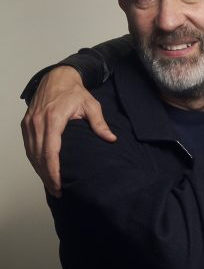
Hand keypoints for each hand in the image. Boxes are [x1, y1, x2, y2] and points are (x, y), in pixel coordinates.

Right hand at [21, 66, 115, 195]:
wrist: (57, 77)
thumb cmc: (74, 92)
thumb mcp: (91, 105)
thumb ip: (99, 123)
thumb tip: (111, 139)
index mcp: (53, 119)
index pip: (50, 151)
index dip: (53, 170)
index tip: (59, 184)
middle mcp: (37, 122)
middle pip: (38, 156)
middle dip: (47, 176)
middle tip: (57, 191)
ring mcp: (29, 123)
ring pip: (31, 153)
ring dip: (39, 170)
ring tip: (51, 184)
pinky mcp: (26, 123)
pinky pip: (28, 146)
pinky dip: (34, 160)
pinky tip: (42, 169)